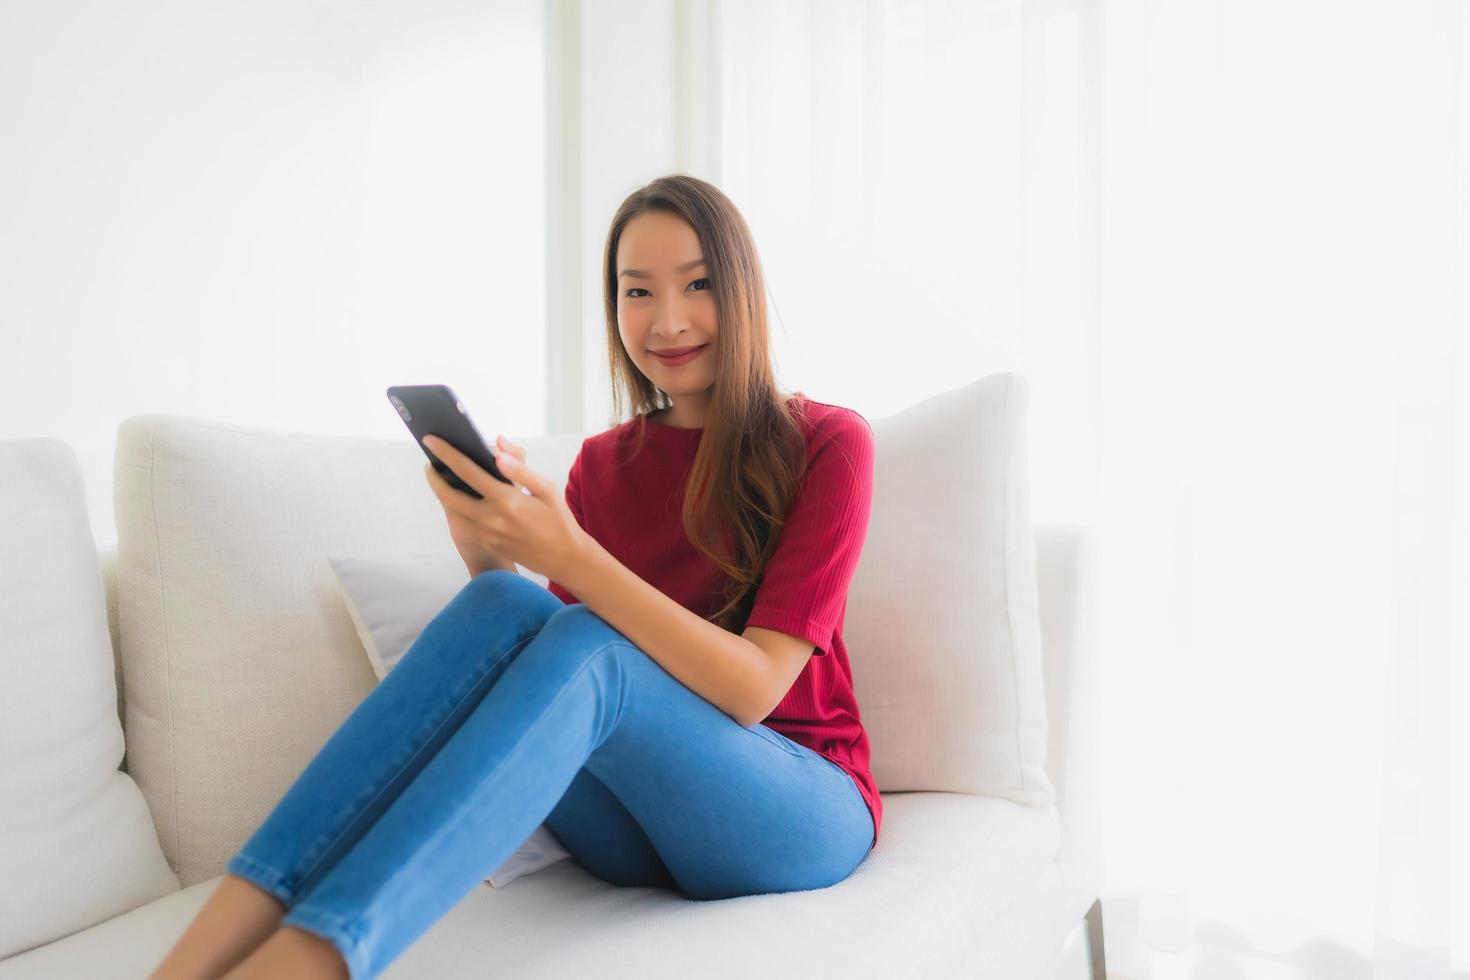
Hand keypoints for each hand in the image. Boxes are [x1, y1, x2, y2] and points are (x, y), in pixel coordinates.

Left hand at [422, 433, 588, 583]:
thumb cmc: (558, 519)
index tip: (431, 440)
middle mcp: (492, 519)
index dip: (447, 453)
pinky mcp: (488, 544)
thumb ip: (520, 469)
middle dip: (434, 478)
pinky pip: (466, 522)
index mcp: (507, 500)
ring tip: (441, 478)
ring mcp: (487, 535)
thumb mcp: (546, 489)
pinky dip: (458, 508)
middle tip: (429, 464)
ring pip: (453, 511)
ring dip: (443, 494)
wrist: (564, 558)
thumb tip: (497, 451)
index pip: (468, 471)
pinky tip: (461, 497)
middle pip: (448, 495)